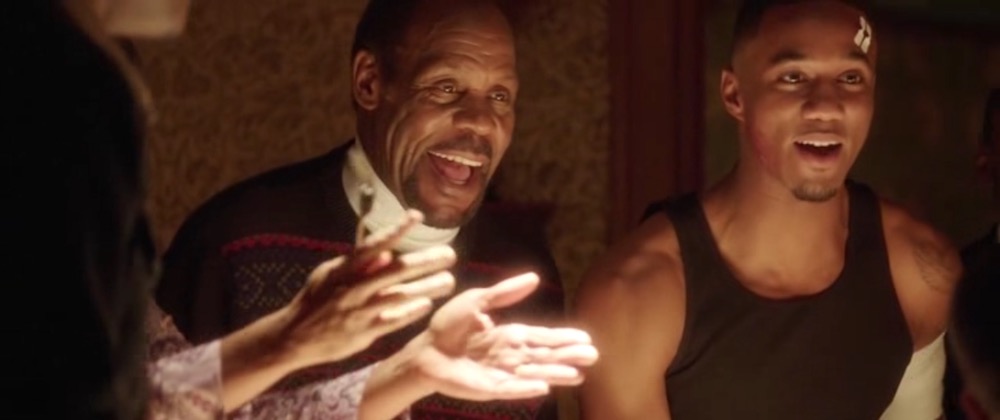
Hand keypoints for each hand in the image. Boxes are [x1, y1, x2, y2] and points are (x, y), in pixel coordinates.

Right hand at [280, 209, 457, 369]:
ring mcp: (359, 311)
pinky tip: (427, 304)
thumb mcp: (330, 275)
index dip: (396, 230)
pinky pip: (394, 320)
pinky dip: (412, 311)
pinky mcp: (364, 333)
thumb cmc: (316, 300)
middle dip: (426, 261)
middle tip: (449, 255)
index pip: (373, 244)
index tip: (417, 216)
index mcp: (343, 269)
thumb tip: (385, 253)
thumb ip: (357, 264)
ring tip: (448, 280)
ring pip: (401, 295)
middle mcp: (353, 288)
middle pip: (397, 270)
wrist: (294, 337)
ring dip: (428, 287)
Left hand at [410, 272, 599, 399]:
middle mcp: (510, 355)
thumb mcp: (477, 300)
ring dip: (556, 373)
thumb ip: (505, 293)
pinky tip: (544, 387)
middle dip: (568, 355)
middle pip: (545, 356)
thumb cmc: (448, 326)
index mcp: (509, 335)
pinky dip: (527, 388)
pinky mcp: (489, 388)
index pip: (542, 337)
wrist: (424, 350)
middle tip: (593, 355)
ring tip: (579, 374)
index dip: (563, 338)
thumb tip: (535, 278)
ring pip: (535, 373)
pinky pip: (512, 389)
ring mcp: (502, 373)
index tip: (585, 337)